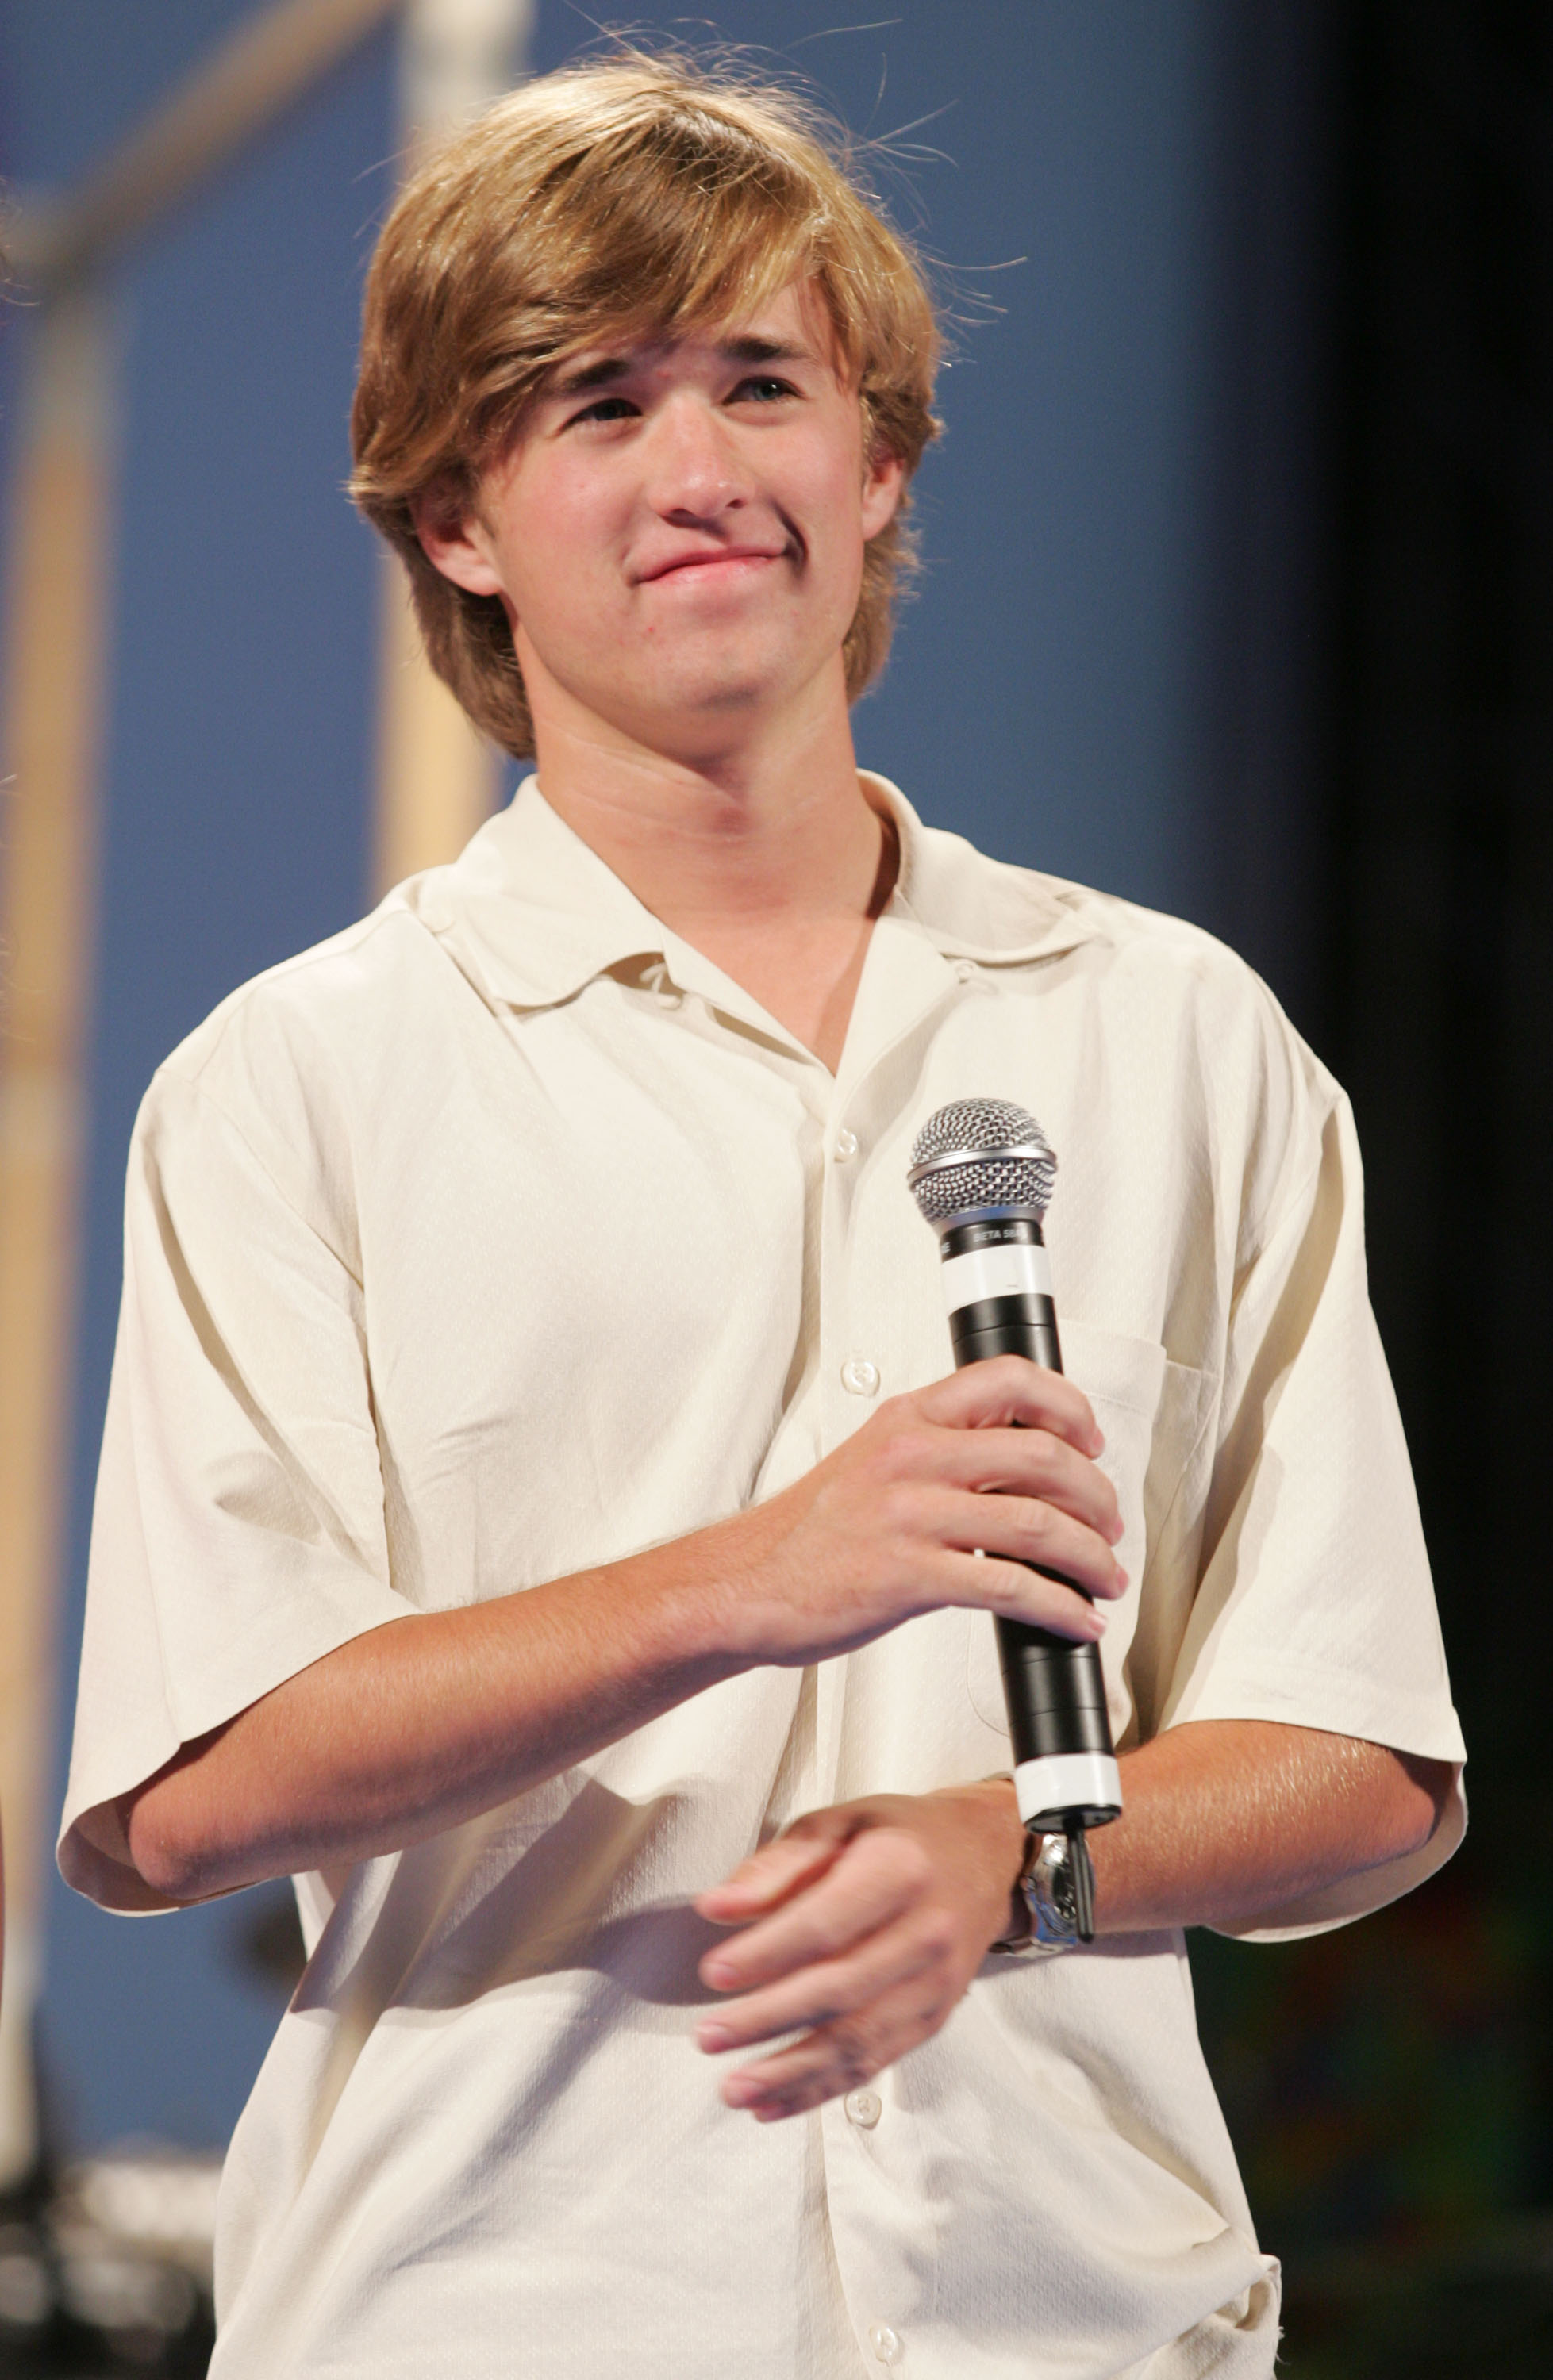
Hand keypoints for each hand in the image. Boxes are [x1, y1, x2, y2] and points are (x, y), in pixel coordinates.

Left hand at [692, 1781, 1025, 2120]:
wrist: (985, 1856)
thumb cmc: (899, 1837)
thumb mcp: (839, 1823)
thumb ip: (777, 1865)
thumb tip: (716, 1906)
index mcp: (899, 1870)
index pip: (826, 1923)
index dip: (767, 1953)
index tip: (714, 1972)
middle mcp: (926, 1932)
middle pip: (839, 1990)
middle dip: (767, 2021)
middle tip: (708, 2037)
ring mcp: (935, 1984)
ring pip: (858, 2041)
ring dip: (791, 2072)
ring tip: (735, 2088)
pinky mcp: (933, 2019)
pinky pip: (873, 2063)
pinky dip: (820, 2089)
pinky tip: (773, 2102)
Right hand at [723, 1355, 1125, 1668]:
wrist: (746, 1584)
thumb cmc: (807, 1534)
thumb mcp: (870, 1462)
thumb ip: (935, 1453)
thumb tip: (1013, 1470)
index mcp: (907, 1419)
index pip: (1007, 1379)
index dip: (1068, 1406)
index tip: (1091, 1441)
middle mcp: (912, 1456)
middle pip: (1041, 1453)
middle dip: (1096, 1495)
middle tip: (1110, 1525)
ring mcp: (910, 1514)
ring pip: (1037, 1521)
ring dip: (1091, 1555)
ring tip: (1105, 1577)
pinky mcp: (910, 1575)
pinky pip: (1010, 1585)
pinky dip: (1059, 1606)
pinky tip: (1073, 1618)